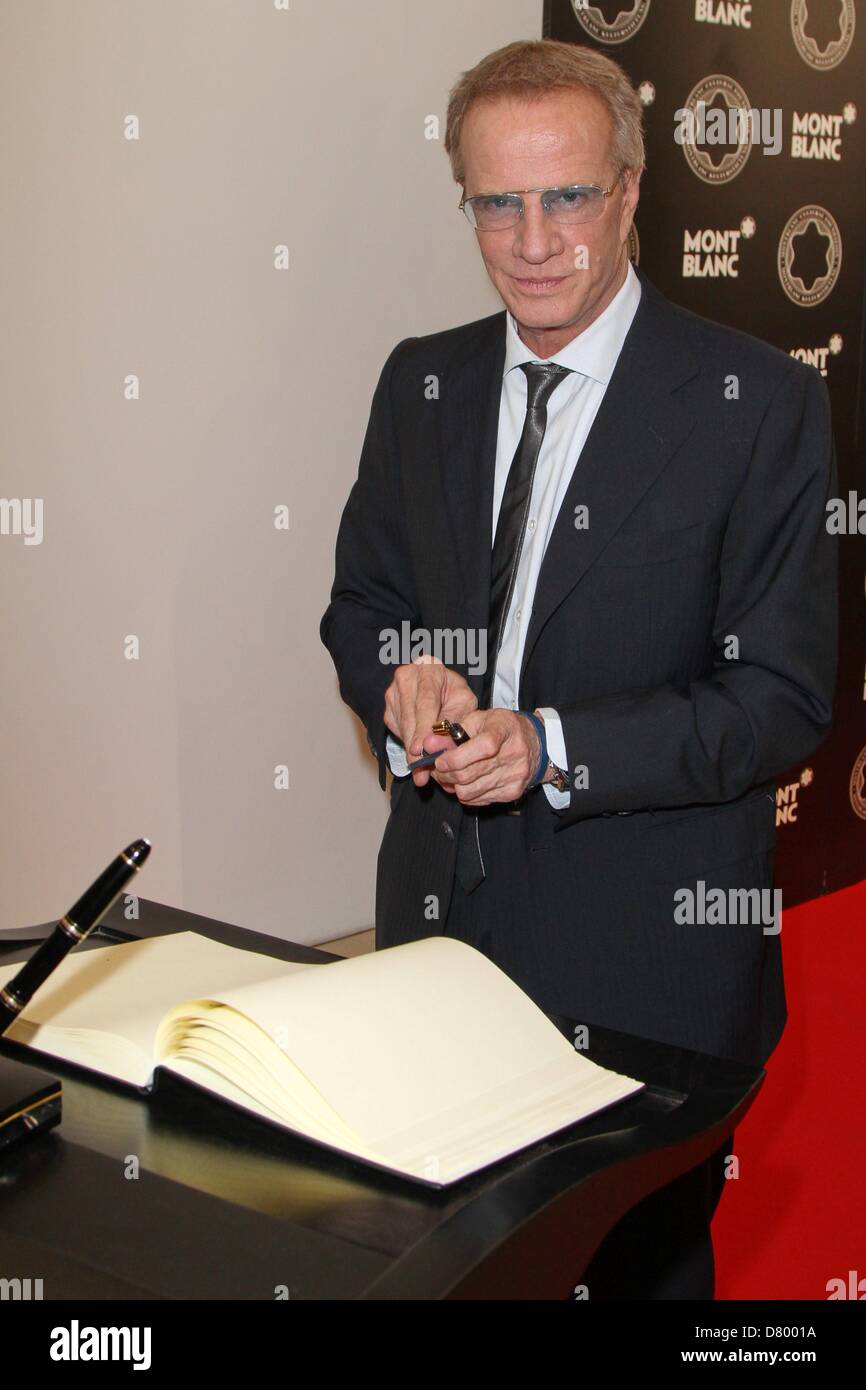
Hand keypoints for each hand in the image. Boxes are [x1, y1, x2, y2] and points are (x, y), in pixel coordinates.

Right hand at [384, 655, 477, 786]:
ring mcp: (393, 692)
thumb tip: (441, 747)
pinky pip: (396, 730)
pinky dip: (407, 745)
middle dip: (416, 744)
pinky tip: (417, 755)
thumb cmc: (453, 694)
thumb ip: (455, 722)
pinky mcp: (388, 707)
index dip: (423, 727)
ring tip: (421, 770)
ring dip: (411, 750)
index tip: (422, 748)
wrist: (437, 687)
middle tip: (422, 767)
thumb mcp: (464, 702)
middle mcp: (407, 677)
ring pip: (401, 726)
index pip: (425, 701)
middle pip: (410, 715)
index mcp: (429, 669)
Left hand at [429, 709, 541, 805]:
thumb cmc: (502, 729)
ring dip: (452, 785)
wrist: (535, 744)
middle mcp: (513, 755)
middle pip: (469, 774)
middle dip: (445, 774)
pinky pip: (477, 800)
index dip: (454, 757)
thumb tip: (427, 745)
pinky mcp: (512, 792)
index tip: (439, 760)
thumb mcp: (478, 720)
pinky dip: (466, 793)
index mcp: (504, 730)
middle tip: (437, 769)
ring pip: (469, 791)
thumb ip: (450, 733)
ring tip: (450, 775)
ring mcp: (514, 776)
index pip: (480, 748)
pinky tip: (466, 782)